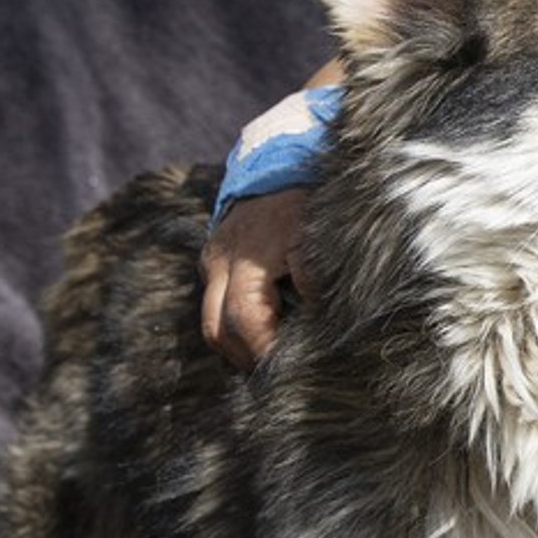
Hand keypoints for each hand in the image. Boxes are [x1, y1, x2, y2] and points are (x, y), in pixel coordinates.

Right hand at [198, 188, 315, 366]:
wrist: (281, 157)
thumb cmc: (312, 198)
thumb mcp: (325, 232)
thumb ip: (320, 275)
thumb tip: (325, 323)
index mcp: (252, 251)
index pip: (246, 318)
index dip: (268, 350)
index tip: (297, 369)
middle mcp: (224, 257)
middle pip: (220, 328)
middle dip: (251, 359)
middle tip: (285, 380)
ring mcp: (214, 260)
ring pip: (212, 324)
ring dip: (241, 351)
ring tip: (274, 368)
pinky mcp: (212, 263)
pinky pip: (215, 310)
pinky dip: (237, 332)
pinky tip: (264, 345)